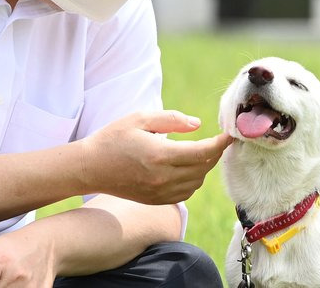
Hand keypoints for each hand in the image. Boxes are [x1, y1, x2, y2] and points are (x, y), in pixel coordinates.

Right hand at [80, 110, 232, 204]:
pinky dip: (194, 180)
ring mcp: (160, 192)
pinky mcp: (156, 200)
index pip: (203, 152)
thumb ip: (171, 119)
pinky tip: (189, 168)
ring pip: (197, 182)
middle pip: (203, 167)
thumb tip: (197, 124)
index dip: (220, 143)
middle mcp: (163, 177)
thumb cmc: (114, 138)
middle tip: (218, 140)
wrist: (90, 168)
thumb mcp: (140, 118)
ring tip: (203, 152)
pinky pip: (186, 193)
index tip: (229, 135)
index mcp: (160, 154)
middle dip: (215, 153)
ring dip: (205, 167)